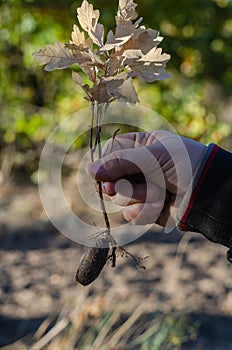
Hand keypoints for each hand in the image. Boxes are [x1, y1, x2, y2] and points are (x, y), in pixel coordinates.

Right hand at [87, 130, 205, 228]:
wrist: (208, 193)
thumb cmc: (184, 165)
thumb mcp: (152, 156)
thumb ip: (120, 161)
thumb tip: (89, 170)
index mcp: (140, 146)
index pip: (110, 152)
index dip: (103, 163)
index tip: (100, 173)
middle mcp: (138, 167)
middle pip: (109, 178)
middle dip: (117, 184)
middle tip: (118, 187)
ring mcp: (141, 188)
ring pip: (119, 198)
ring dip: (136, 197)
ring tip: (157, 192)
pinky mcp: (146, 209)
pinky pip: (131, 215)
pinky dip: (143, 212)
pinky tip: (158, 206)